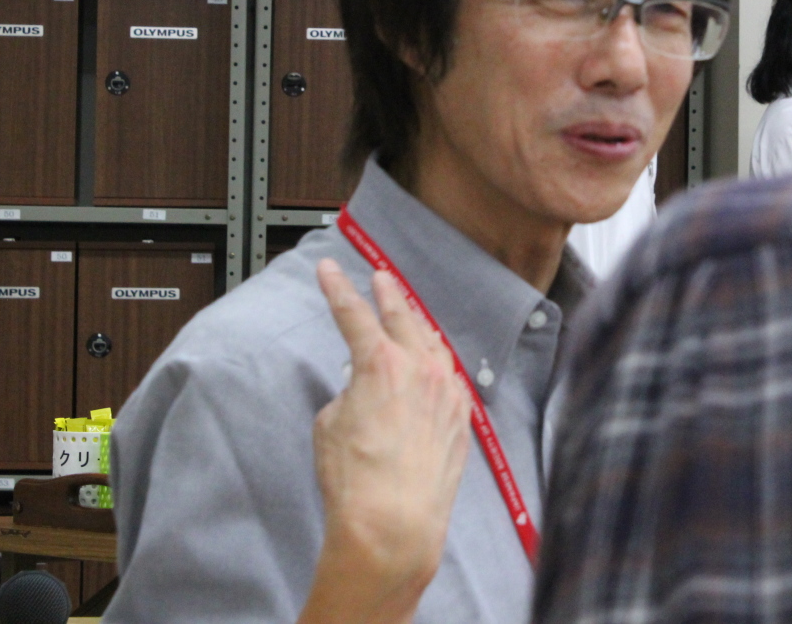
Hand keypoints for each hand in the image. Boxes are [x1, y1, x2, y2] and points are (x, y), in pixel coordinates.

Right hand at [297, 260, 472, 623]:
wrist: (395, 524)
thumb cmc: (355, 478)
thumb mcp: (331, 423)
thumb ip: (351, 392)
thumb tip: (365, 389)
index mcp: (381, 362)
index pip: (353, 314)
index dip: (338, 288)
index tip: (329, 268)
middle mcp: (421, 368)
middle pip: (403, 318)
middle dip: (389, 294)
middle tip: (381, 278)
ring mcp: (447, 392)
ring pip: (433, 345)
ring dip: (418, 328)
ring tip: (409, 315)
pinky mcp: (462, 418)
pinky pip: (450, 378)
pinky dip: (437, 366)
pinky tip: (432, 366)